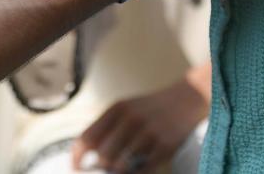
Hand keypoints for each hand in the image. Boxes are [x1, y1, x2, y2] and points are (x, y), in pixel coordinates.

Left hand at [72, 70, 208, 172]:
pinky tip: (134, 172)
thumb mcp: (127, 107)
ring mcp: (148, 132)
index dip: (77, 156)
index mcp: (116, 109)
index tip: (75, 167)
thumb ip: (108, 125)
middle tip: (102, 171)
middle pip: (102, 154)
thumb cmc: (152, 107)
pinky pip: (144, 169)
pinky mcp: (165, 145)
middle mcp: (130, 119)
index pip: (87, 137)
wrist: (188, 97)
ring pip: (120, 164)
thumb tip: (88, 152)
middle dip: (100, 167)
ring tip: (119, 171)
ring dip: (117, 172)